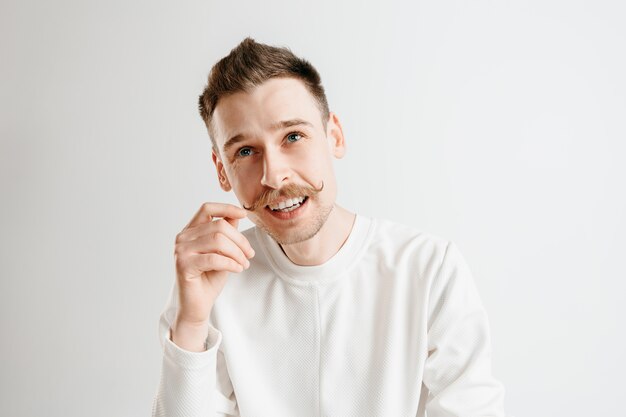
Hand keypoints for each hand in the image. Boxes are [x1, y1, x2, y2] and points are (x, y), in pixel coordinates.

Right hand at [173, 202, 254, 325]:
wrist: (197, 305)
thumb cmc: (209, 278)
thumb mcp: (222, 252)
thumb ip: (226, 233)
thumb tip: (237, 215)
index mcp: (190, 230)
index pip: (207, 208)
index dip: (226, 208)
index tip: (244, 214)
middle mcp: (182, 237)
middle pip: (218, 226)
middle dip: (240, 240)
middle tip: (250, 254)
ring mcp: (181, 251)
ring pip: (218, 240)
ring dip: (237, 253)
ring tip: (244, 263)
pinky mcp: (183, 265)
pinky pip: (214, 258)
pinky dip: (231, 263)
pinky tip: (238, 269)